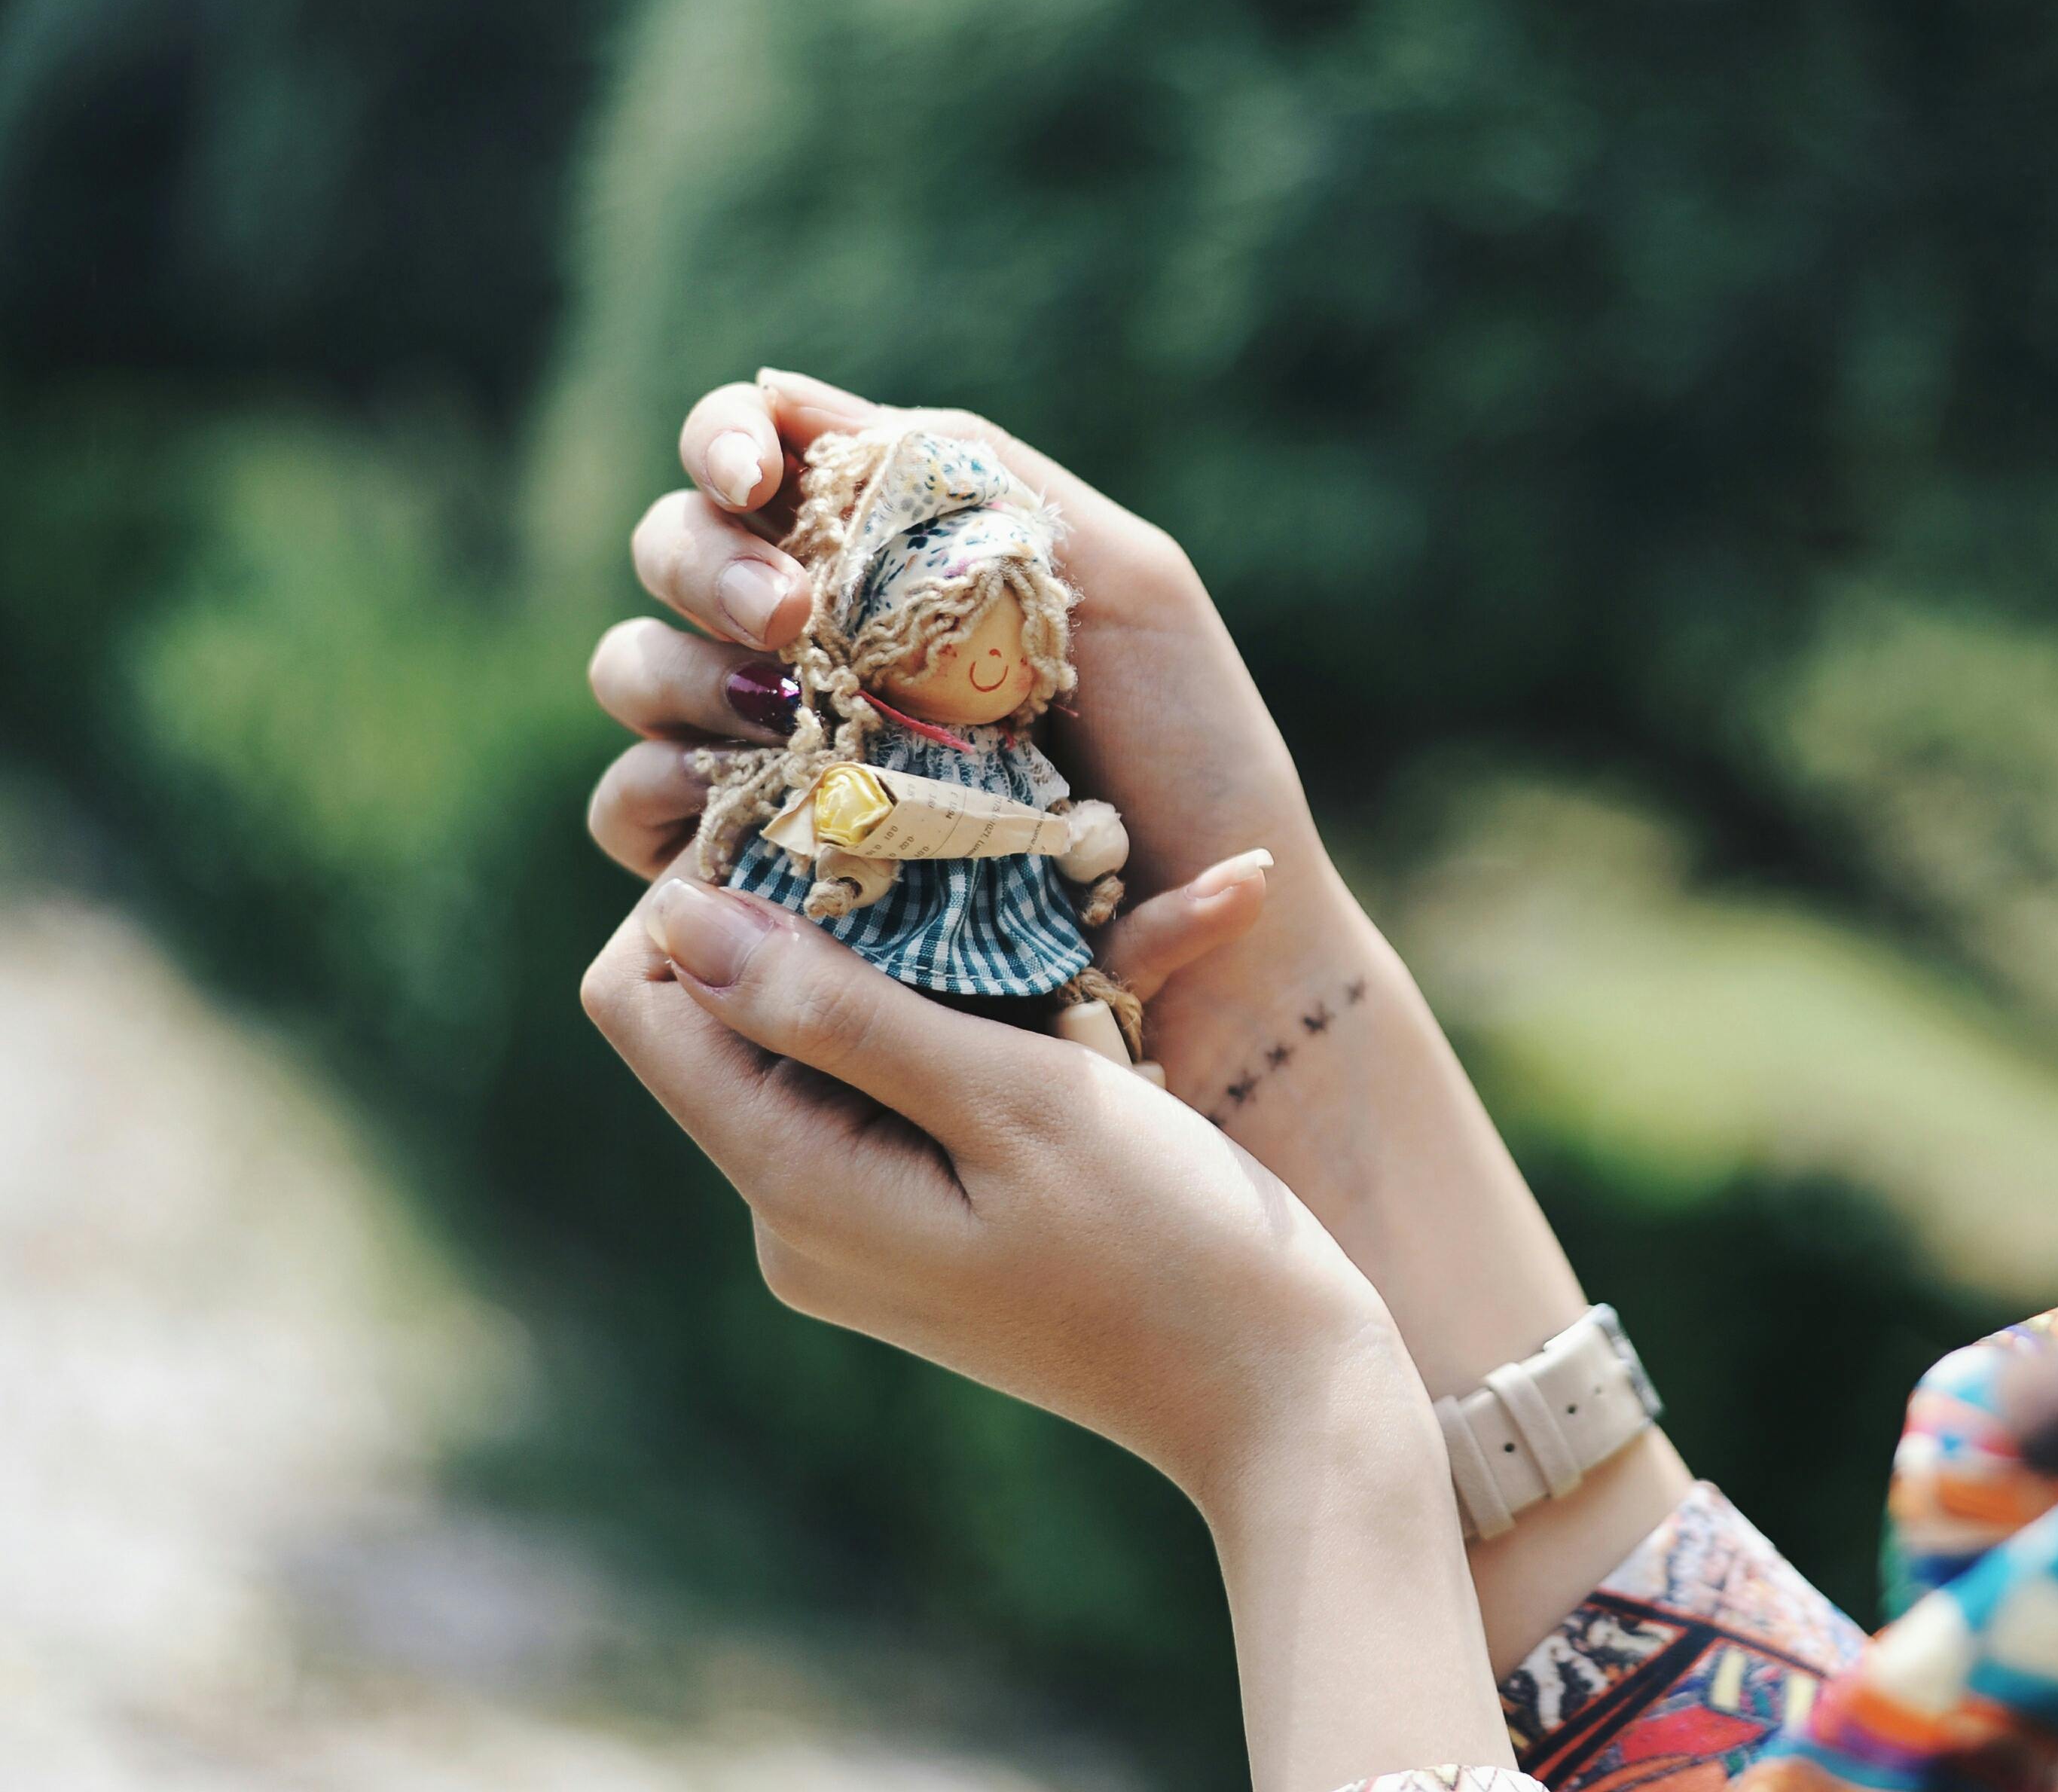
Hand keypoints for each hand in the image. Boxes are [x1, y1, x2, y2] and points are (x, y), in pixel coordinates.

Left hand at [583, 371, 1687, 1663]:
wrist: (1278, 1392)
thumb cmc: (1170, 1239)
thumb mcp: (1016, 1101)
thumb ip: (844, 1012)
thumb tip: (677, 917)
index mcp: (795, 1190)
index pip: (638, 997)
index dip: (703, 882)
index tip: (828, 808)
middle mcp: (794, 1220)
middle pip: (730, 1011)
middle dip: (825, 909)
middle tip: (956, 832)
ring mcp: (856, 1234)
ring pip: (821, 1041)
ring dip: (908, 958)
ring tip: (1039, 904)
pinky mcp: (921, 1232)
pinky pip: (892, 1091)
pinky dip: (954, 1020)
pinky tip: (1064, 993)